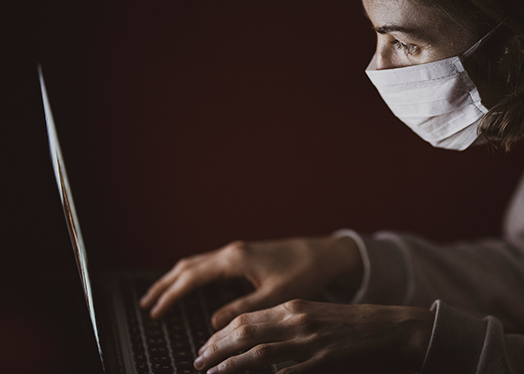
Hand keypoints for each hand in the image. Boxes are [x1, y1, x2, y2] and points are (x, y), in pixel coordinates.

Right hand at [139, 237, 362, 328]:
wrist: (327, 254)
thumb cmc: (305, 272)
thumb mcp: (275, 296)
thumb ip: (243, 309)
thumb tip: (213, 322)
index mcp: (236, 260)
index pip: (192, 277)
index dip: (171, 295)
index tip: (155, 312)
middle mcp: (233, 251)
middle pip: (188, 267)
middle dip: (165, 285)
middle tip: (146, 305)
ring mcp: (238, 251)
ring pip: (197, 262)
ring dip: (176, 278)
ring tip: (160, 295)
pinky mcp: (245, 255)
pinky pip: (209, 263)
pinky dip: (192, 274)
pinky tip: (190, 284)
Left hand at [193, 300, 434, 373]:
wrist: (391, 329)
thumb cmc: (355, 325)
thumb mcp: (318, 316)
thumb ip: (289, 325)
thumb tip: (258, 340)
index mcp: (295, 306)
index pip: (247, 318)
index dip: (221, 334)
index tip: (205, 346)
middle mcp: (297, 320)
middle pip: (244, 332)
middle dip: (215, 348)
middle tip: (198, 361)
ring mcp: (307, 342)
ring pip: (256, 352)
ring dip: (228, 364)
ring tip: (209, 372)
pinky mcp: (319, 361)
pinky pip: (282, 371)